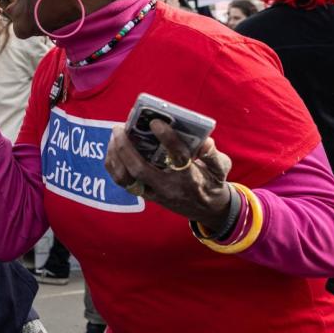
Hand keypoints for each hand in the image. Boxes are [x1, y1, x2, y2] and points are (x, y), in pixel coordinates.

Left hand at [105, 120, 234, 228]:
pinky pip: (123, 182)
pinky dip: (114, 165)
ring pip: (126, 178)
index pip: (177, 156)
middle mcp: (169, 186)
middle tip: (120, 127)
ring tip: (114, 135)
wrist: (208, 210)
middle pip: (141, 169)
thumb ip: (213, 154)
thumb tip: (204, 140)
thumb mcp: (220, 169)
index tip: (155, 122)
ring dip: (116, 156)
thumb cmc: (213, 183)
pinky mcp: (146, 195)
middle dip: (126, 147)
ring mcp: (155, 193)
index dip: (167, 138)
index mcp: (190, 176)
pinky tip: (113, 149)